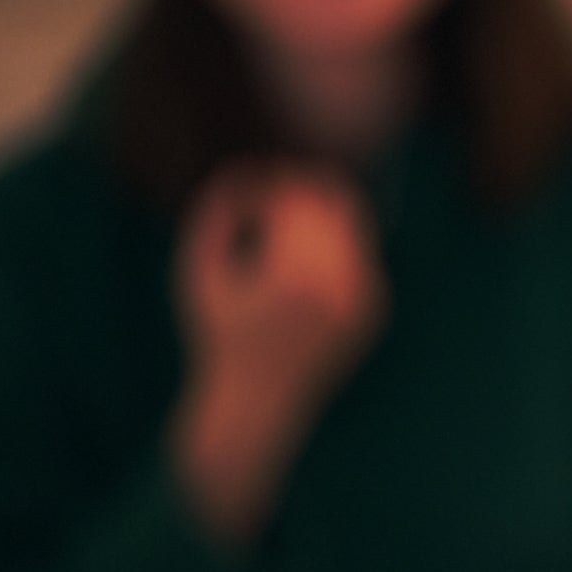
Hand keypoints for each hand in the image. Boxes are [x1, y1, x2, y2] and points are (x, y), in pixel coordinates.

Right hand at [171, 164, 385, 543]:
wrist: (258, 401)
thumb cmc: (217, 334)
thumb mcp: (197, 275)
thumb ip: (213, 217)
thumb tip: (243, 170)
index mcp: (292, 279)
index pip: (292, 203)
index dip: (270, 185)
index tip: (250, 187)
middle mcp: (337, 288)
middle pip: (330, 205)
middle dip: (300, 189)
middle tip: (272, 188)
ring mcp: (363, 299)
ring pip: (354, 224)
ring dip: (322, 209)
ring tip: (286, 213)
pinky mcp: (374, 309)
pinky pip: (361, 253)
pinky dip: (335, 243)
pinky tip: (304, 253)